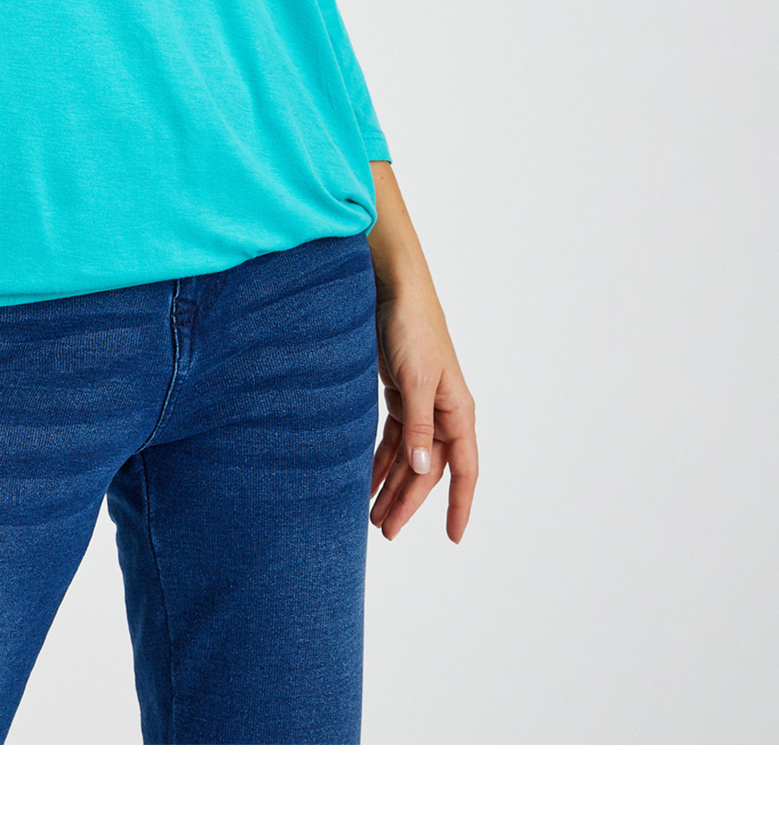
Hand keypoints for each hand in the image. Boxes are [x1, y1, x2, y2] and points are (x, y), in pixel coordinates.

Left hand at [369, 278, 477, 542]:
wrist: (394, 293)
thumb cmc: (414, 330)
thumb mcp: (417, 381)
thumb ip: (420, 427)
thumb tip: (423, 469)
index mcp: (458, 412)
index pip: (464, 469)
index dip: (459, 504)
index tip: (453, 537)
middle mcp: (443, 414)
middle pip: (428, 470)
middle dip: (408, 502)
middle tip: (385, 532)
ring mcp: (421, 407)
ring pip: (408, 459)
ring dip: (391, 485)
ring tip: (372, 516)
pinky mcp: (401, 397)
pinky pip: (392, 440)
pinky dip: (380, 461)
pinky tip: (366, 480)